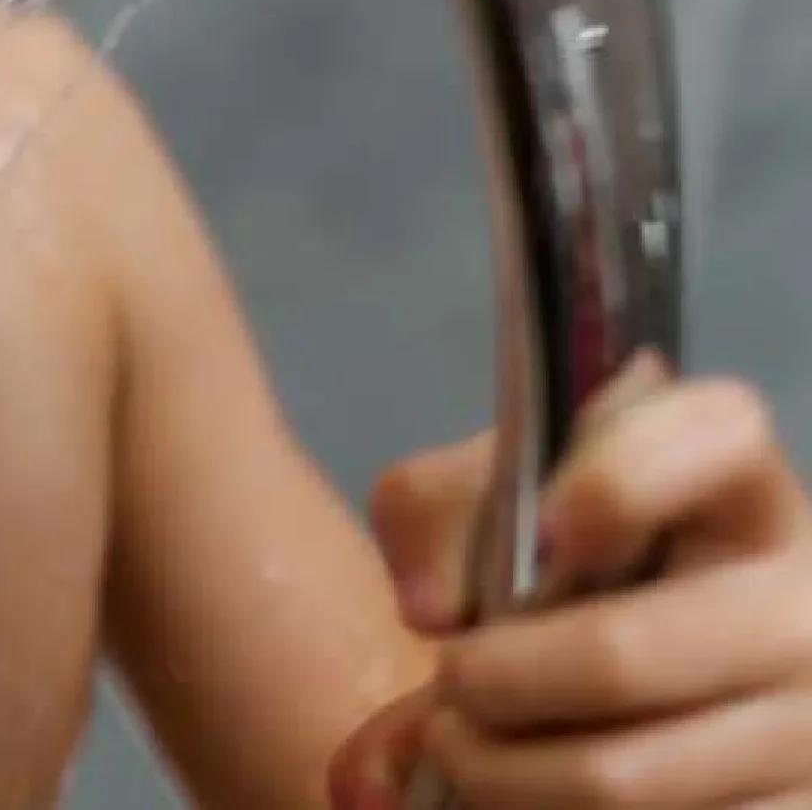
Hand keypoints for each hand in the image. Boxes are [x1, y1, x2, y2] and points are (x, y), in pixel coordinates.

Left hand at [333, 357, 811, 808]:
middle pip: (620, 656)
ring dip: (504, 774)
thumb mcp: (505, 499)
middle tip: (451, 682)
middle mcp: (800, 600)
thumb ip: (436, 507)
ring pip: (619, 778)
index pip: (719, 433)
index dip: (625, 475)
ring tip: (464, 748)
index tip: (543, 522)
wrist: (658, 679)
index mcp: (740, 488)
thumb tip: (432, 604)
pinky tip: (529, 797)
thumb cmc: (572, 567)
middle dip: (494, 680)